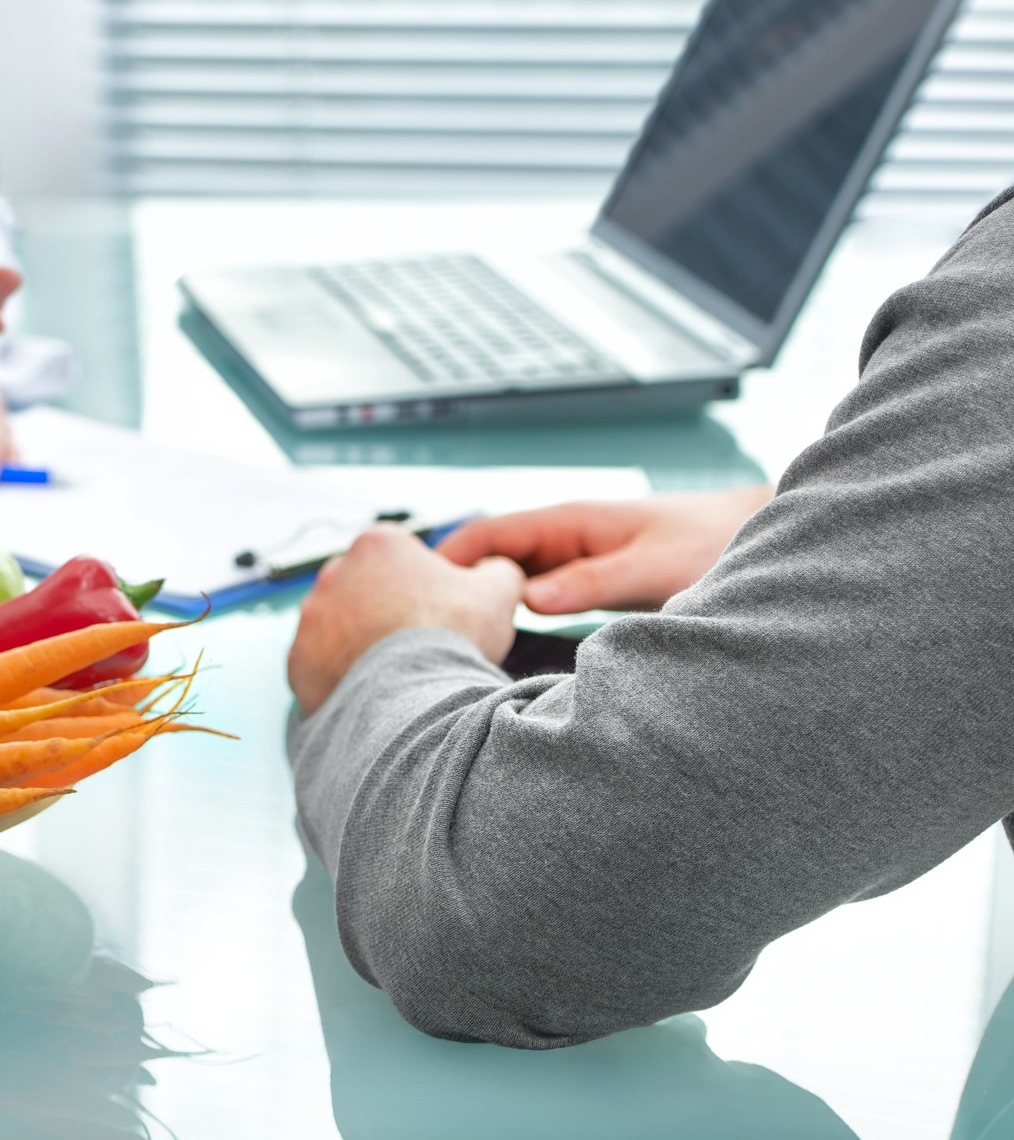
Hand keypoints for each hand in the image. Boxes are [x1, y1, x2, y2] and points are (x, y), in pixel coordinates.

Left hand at [287, 527, 522, 714]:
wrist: (414, 696)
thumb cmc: (453, 637)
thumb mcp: (495, 592)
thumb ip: (495, 571)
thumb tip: (494, 570)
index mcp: (377, 544)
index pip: (397, 556)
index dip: (422, 584)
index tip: (436, 612)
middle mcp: (333, 572)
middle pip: (363, 589)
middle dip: (385, 611)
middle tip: (416, 644)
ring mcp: (310, 616)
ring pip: (339, 626)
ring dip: (359, 642)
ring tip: (394, 672)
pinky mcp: (298, 658)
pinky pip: (320, 664)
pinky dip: (340, 675)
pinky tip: (370, 691)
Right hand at [434, 485, 772, 614]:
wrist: (749, 534)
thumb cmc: (708, 541)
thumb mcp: (650, 568)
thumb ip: (589, 584)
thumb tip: (527, 599)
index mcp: (567, 521)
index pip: (485, 533)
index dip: (444, 560)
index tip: (414, 595)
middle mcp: (561, 537)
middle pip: (486, 558)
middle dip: (452, 585)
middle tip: (421, 628)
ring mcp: (569, 559)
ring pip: (506, 580)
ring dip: (480, 602)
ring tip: (450, 640)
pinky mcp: (583, 582)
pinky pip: (531, 595)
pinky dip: (509, 613)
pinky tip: (500, 642)